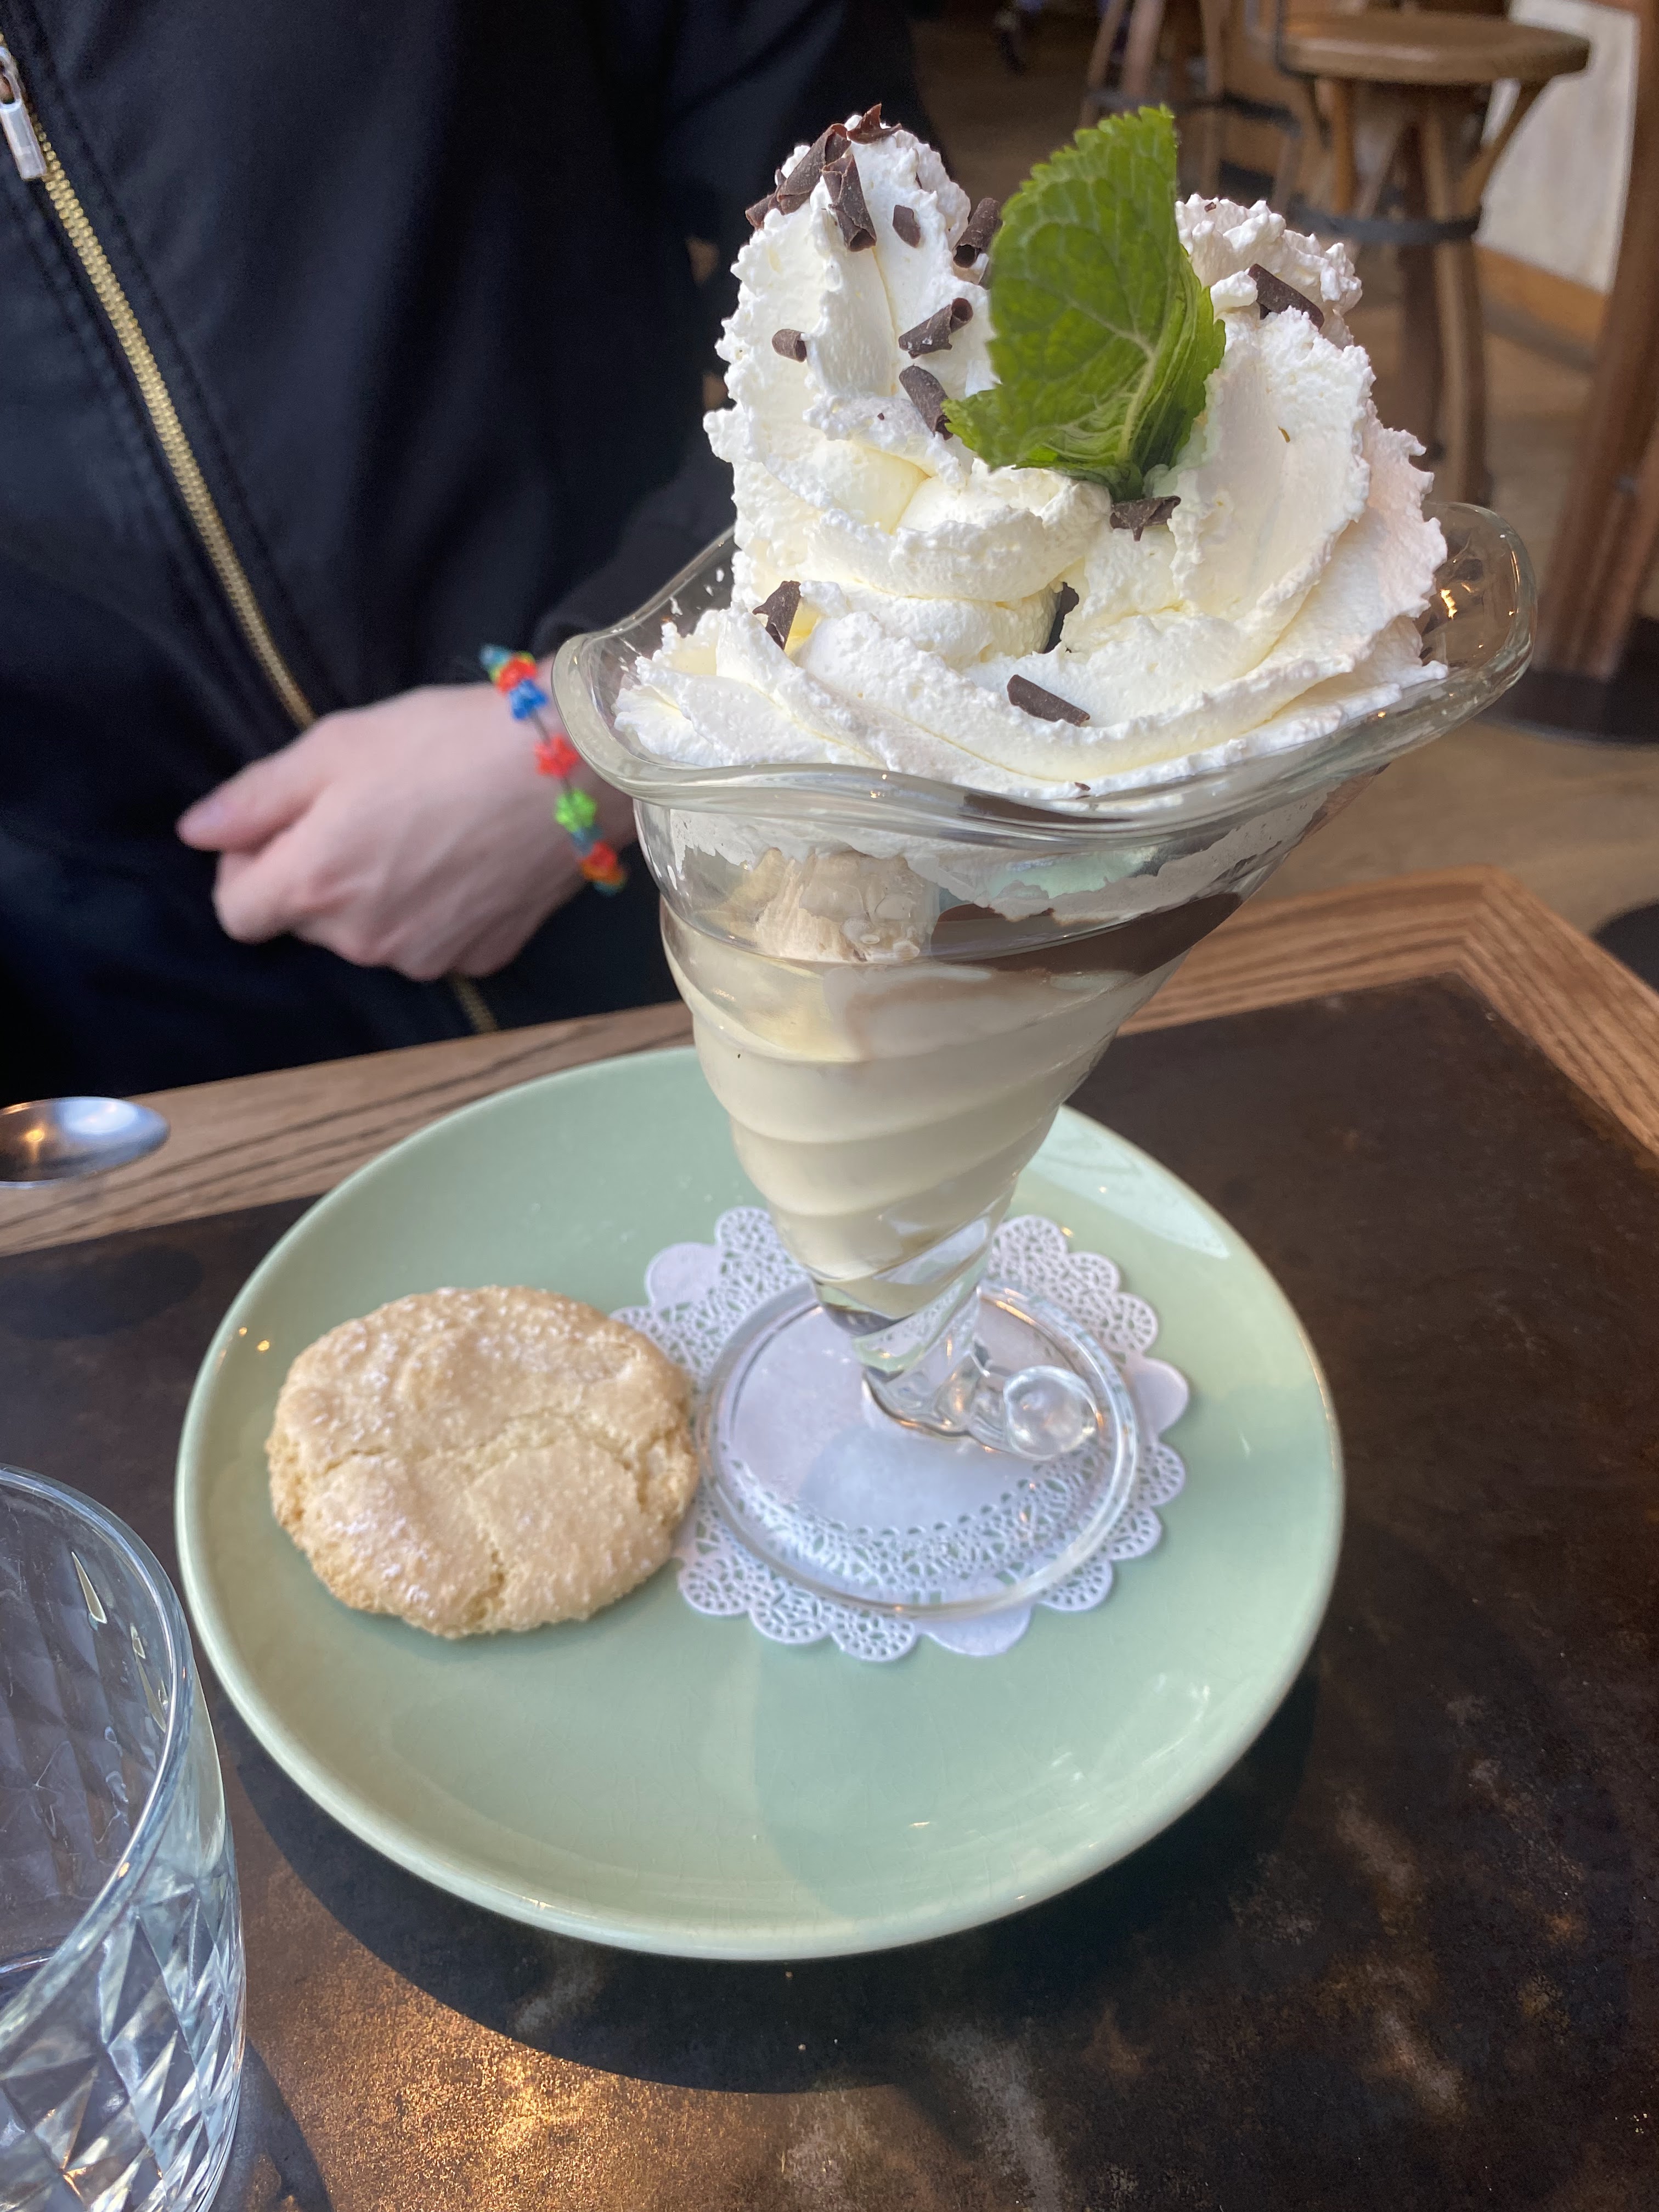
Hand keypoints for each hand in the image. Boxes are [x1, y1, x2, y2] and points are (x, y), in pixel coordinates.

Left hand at [177, 680, 633, 979]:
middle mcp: (362, 938)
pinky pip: (429, 942)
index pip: (236, 914)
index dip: (245, 867)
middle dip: (319, 875)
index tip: (284, 825)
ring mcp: (424, 956)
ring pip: (369, 935)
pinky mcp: (479, 958)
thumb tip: (196, 832)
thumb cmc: (448, 742)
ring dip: (377, 894)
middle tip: (367, 811)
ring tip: (424, 830)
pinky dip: (433, 910)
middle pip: (306, 923)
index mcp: (313, 882)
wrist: (572, 768)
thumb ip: (255, 797)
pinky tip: (464, 859)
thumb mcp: (336, 746)